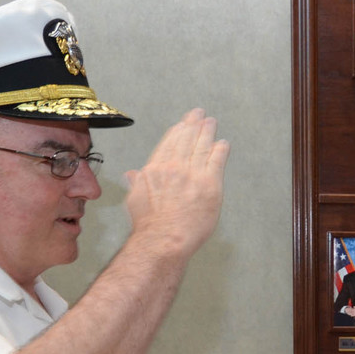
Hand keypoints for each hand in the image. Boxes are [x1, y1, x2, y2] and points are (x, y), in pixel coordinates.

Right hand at [124, 109, 229, 258]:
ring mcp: (192, 175)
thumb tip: (131, 174)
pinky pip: (216, 161)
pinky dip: (220, 150)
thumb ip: (136, 183)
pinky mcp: (210, 185)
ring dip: (207, 132)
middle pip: (186, 140)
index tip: (183, 123)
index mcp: (155, 169)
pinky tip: (223, 143)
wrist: (163, 239)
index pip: (168, 144)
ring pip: (201, 147)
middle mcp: (173, 167)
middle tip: (199, 114)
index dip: (178, 131)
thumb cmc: (148, 225)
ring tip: (211, 122)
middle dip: (193, 124)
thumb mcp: (134, 200)